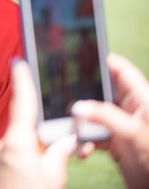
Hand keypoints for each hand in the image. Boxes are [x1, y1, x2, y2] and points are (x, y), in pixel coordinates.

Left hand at [0, 60, 76, 188]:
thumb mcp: (53, 178)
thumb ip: (58, 154)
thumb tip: (64, 140)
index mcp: (17, 143)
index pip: (22, 105)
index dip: (22, 81)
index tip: (18, 60)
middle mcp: (0, 148)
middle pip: (23, 133)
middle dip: (37, 144)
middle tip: (48, 167)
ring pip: (15, 152)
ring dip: (28, 161)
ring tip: (36, 183)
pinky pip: (6, 165)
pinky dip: (18, 171)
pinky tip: (24, 185)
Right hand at [72, 53, 148, 188]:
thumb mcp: (133, 133)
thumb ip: (106, 116)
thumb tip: (77, 106)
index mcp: (142, 98)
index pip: (120, 70)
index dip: (101, 60)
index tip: (78, 56)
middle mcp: (130, 109)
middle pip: (101, 91)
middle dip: (83, 95)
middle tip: (65, 95)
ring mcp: (122, 125)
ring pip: (94, 114)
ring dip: (81, 122)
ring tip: (73, 127)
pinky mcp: (116, 142)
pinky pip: (93, 135)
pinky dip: (85, 141)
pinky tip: (82, 149)